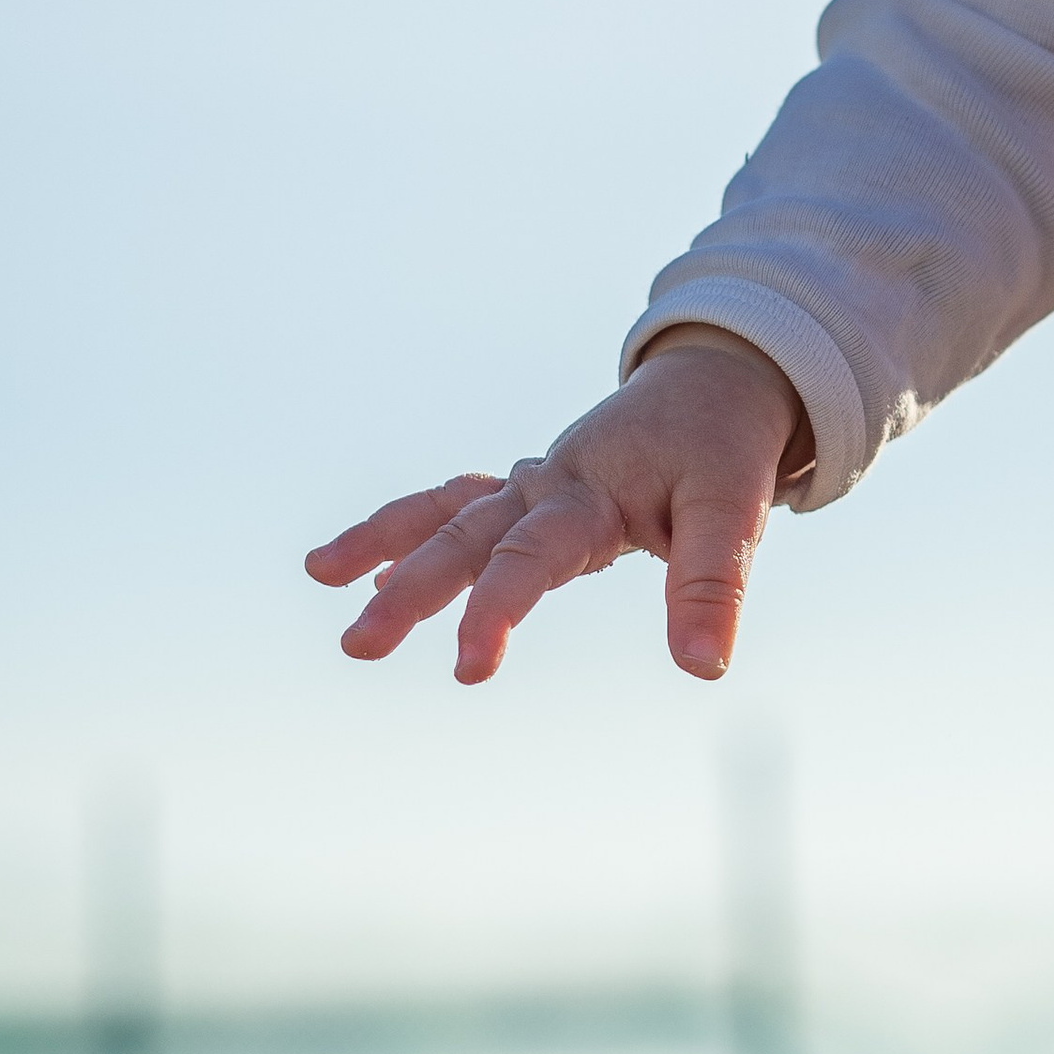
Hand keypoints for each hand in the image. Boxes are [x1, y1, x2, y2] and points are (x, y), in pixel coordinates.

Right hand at [303, 331, 808, 684]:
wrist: (717, 383)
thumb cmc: (723, 447)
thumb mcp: (732, 509)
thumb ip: (710, 585)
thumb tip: (703, 669)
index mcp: (589, 492)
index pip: (530, 555)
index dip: (496, 609)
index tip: (467, 670)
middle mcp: (546, 484)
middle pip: (464, 536)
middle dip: (409, 591)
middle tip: (357, 646)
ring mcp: (532, 485)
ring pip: (444, 511)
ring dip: (382, 543)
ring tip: (320, 575)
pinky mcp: (532, 493)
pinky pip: (458, 509)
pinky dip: (415, 534)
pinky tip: (377, 580)